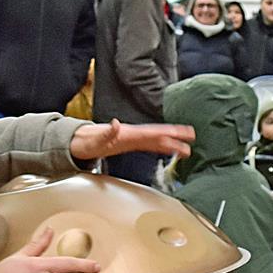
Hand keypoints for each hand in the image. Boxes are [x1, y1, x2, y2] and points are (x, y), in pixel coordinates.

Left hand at [70, 119, 193, 160]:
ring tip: (187, 145)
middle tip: (192, 135)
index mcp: (128, 133)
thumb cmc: (88, 142)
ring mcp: (133, 138)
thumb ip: (108, 133)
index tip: (180, 134)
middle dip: (175, 135)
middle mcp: (133, 134)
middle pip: (158, 134)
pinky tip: (170, 148)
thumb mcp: (96, 140)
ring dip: (172, 142)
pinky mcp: (131, 143)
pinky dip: (162, 146)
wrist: (81, 141)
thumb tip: (115, 124)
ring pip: (156, 139)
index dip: (166, 134)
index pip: (151, 133)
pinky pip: (150, 144)